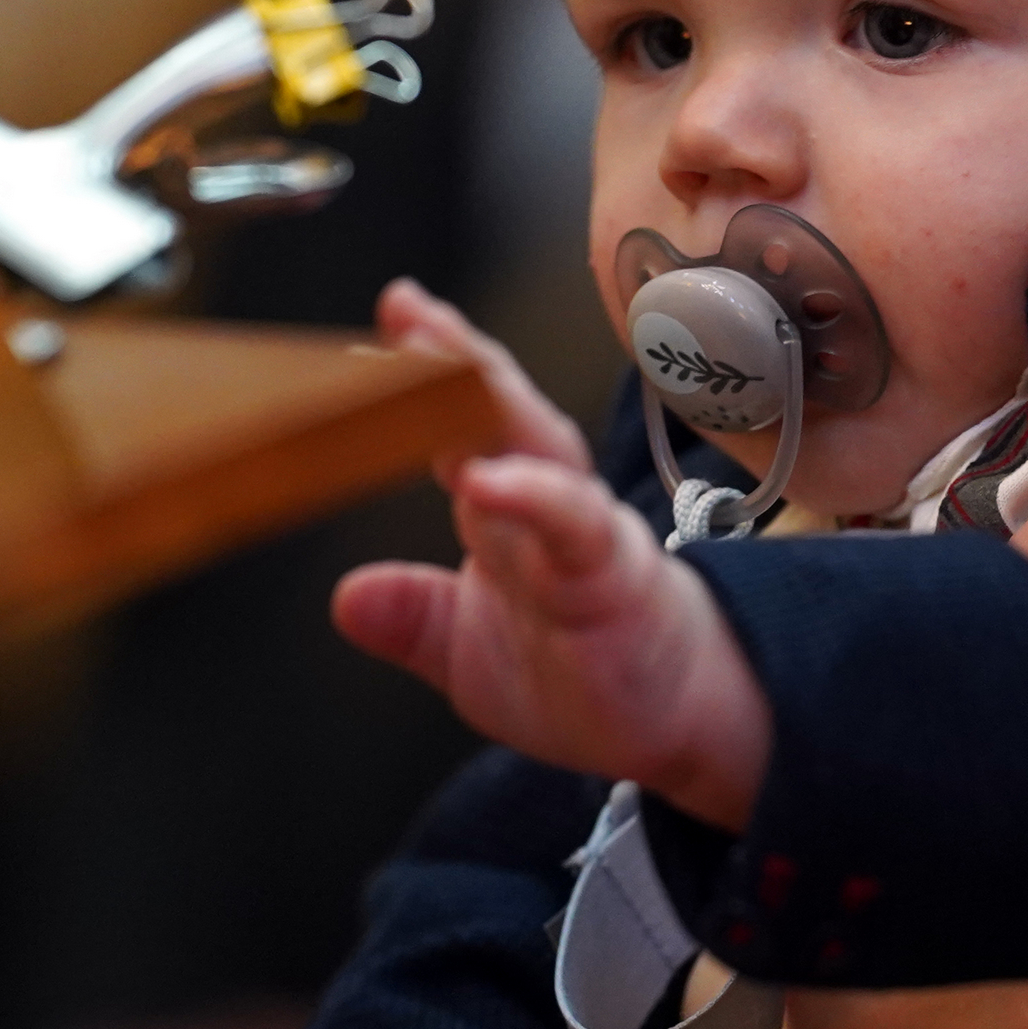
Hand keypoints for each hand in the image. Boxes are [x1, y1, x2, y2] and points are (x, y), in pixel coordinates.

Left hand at [332, 282, 776, 825]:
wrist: (680, 722)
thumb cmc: (583, 670)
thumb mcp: (472, 652)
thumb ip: (413, 619)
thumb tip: (347, 598)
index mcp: (507, 509)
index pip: (460, 422)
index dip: (422, 373)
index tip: (389, 313)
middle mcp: (545, 502)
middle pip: (499, 410)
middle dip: (455, 354)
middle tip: (407, 307)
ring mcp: (582, 531)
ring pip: (539, 445)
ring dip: (489, 393)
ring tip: (438, 354)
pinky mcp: (612, 576)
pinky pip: (573, 525)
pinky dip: (531, 495)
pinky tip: (484, 480)